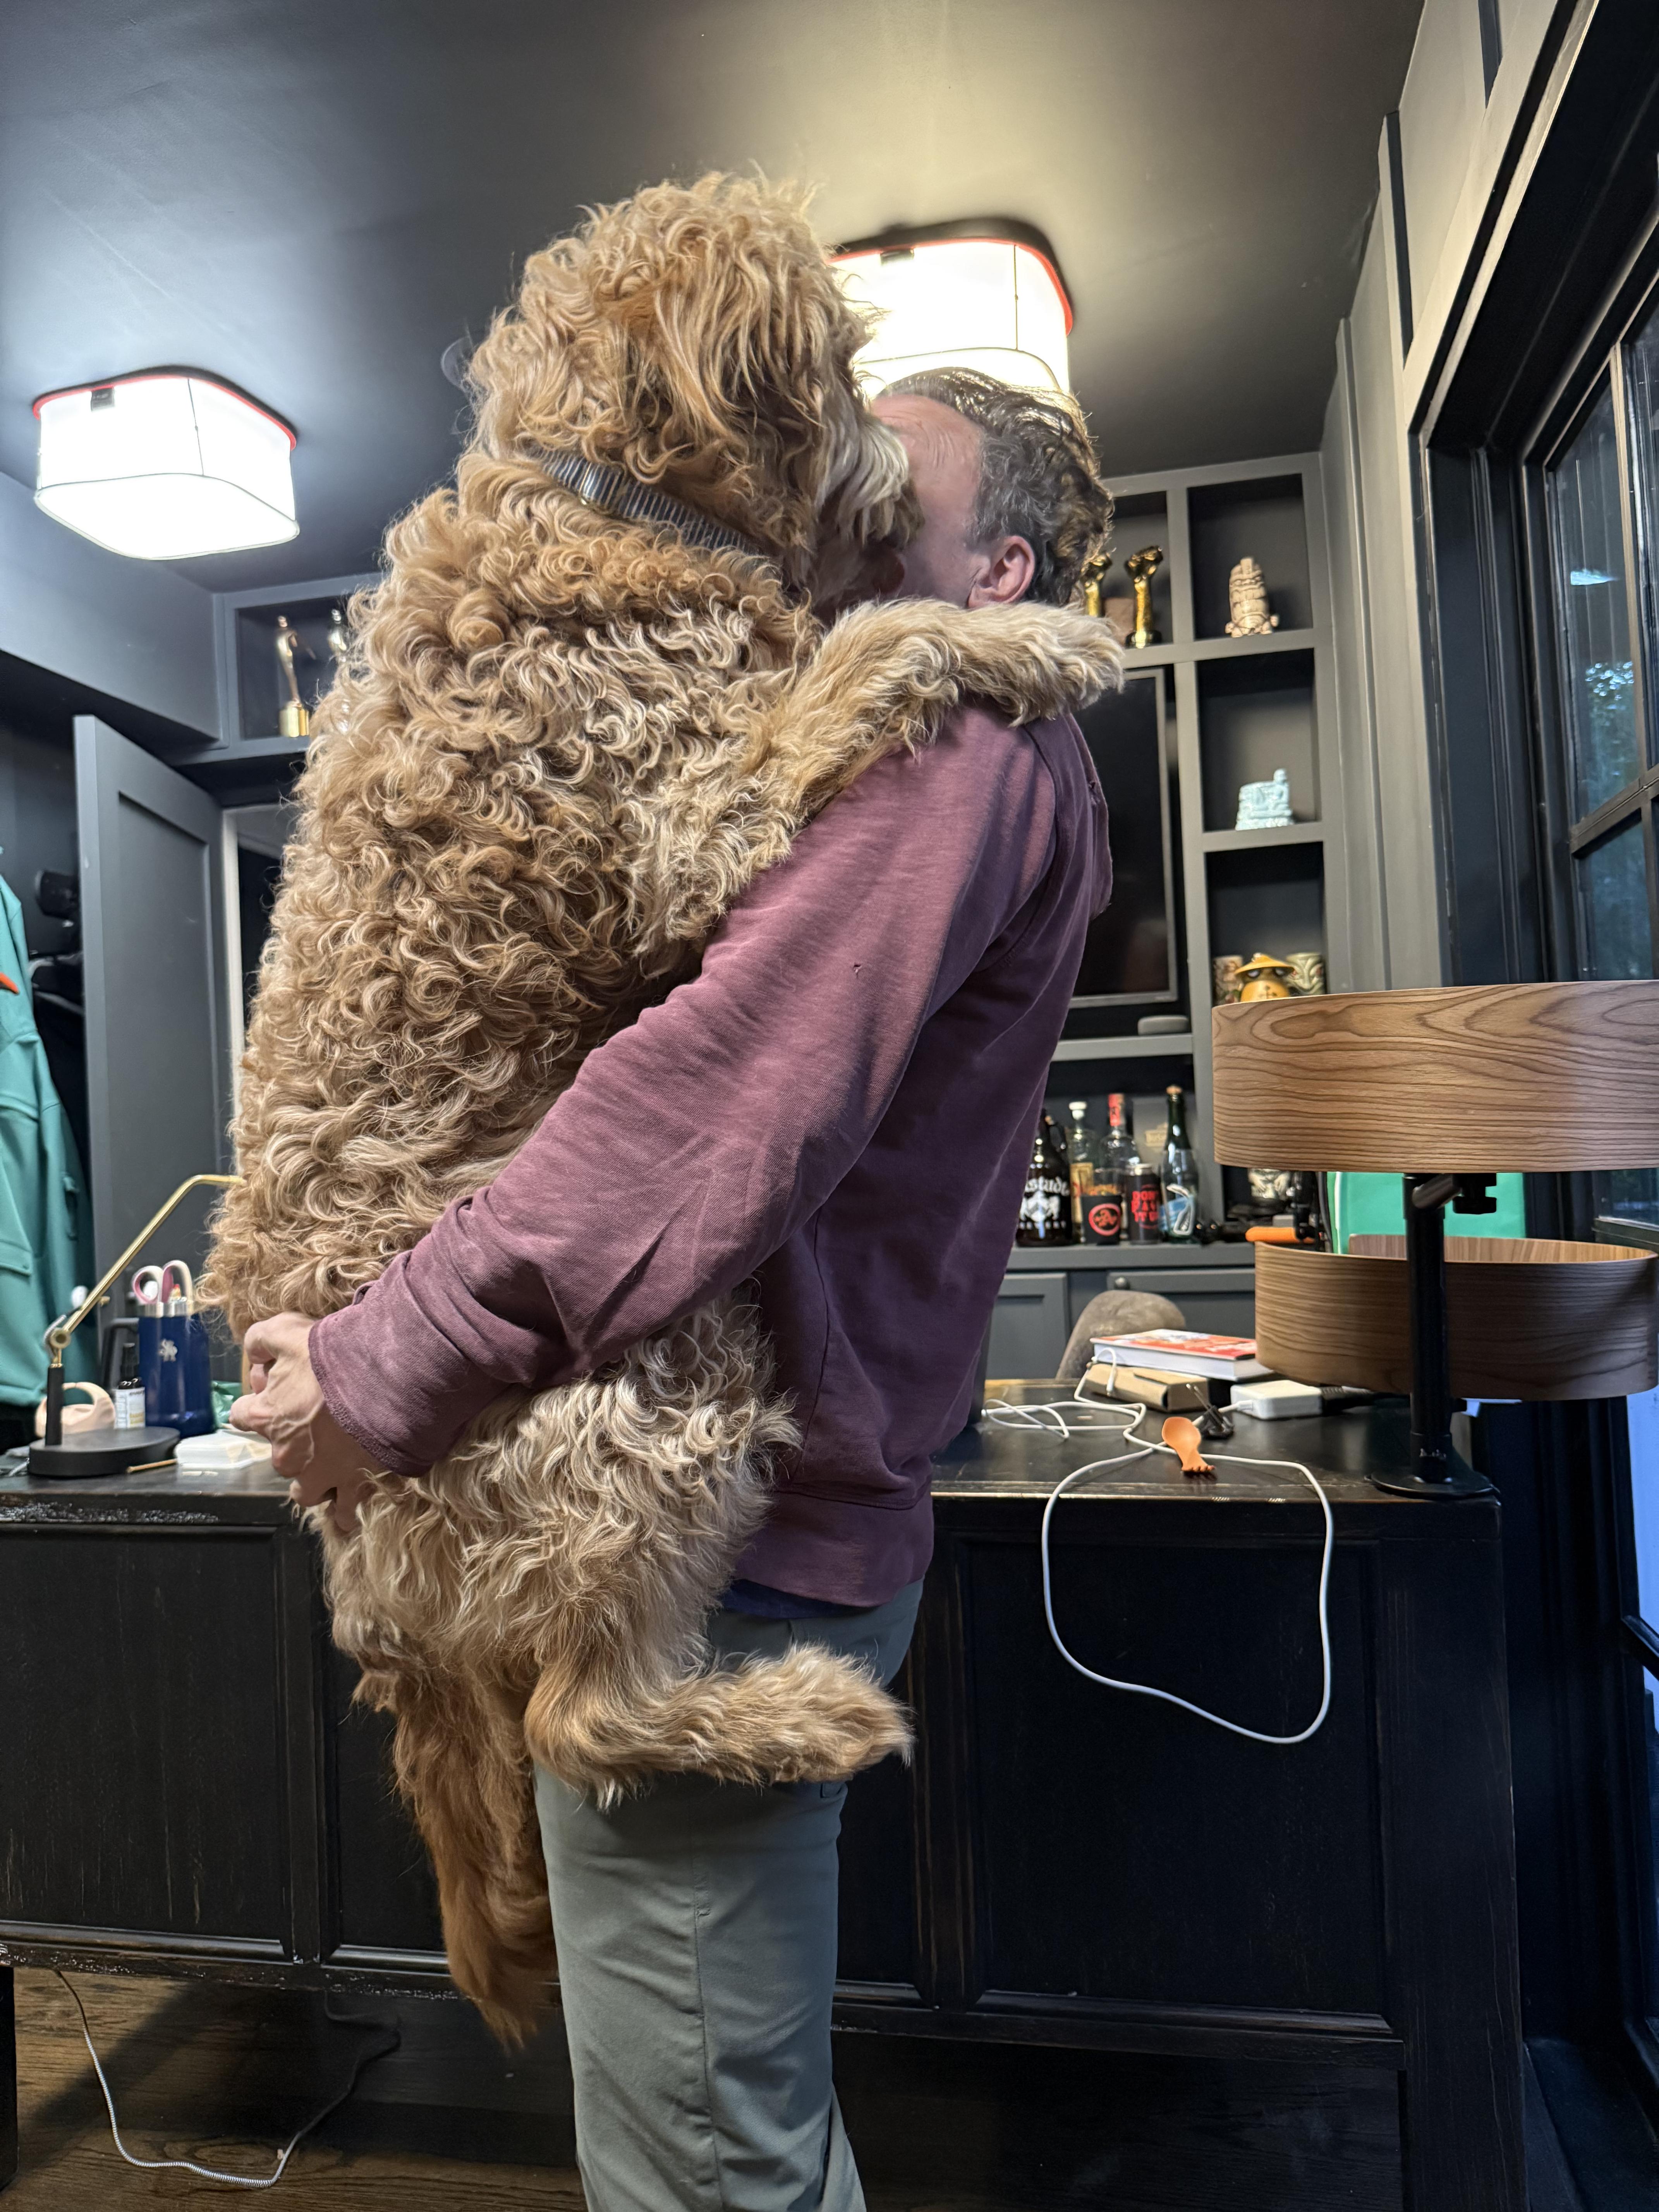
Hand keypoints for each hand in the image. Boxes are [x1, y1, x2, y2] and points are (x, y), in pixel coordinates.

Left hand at [230, 1312, 386, 1533]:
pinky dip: (344, 1510)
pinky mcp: (352, 1484)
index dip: (258, 1400)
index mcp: (267, 1417)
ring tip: (330, 1469)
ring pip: (306, 1492)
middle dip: (293, 1442)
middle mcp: (287, 1453)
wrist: (390, 1378)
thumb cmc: (335, 1355)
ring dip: (314, 1481)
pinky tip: (350, 1505)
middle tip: (318, 1421)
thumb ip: (260, 1341)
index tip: (277, 1390)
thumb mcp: (286, 1331)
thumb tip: (253, 1351)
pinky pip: (343, 1512)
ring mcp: (320, 1474)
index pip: (241, 1415)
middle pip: (277, 1456)